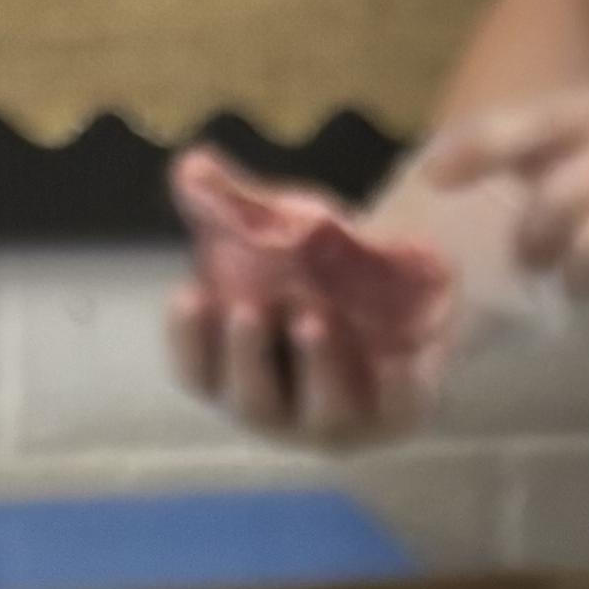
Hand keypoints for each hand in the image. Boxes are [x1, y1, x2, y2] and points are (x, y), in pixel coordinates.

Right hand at [160, 142, 541, 449]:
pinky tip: (396, 362)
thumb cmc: (314, 276)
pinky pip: (398, 411)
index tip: (186, 293)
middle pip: (253, 399)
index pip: (198, 373)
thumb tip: (194, 167)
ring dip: (315, 367)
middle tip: (247, 311)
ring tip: (311, 320)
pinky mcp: (398, 414)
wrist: (401, 299)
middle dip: (247, 358)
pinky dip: (397, 391)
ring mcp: (340, 420)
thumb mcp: (275, 238)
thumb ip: (232, 207)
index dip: (187, 341)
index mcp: (236, 376)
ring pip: (323, 409)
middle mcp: (281, 411)